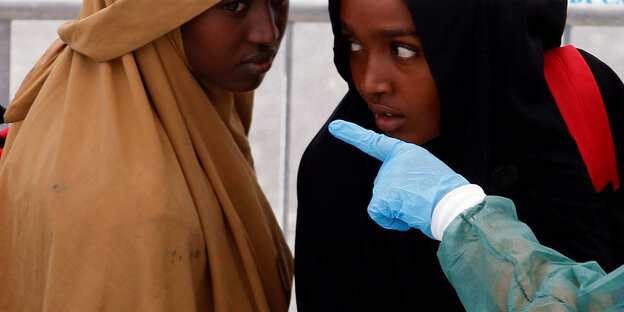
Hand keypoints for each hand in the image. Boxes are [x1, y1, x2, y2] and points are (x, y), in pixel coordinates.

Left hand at [328, 120, 467, 237]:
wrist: (456, 207)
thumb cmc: (447, 197)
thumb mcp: (428, 176)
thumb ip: (407, 178)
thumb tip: (393, 198)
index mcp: (407, 153)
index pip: (375, 143)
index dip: (352, 135)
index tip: (334, 127)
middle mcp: (395, 161)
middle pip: (382, 187)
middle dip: (398, 200)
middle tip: (421, 200)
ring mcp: (389, 176)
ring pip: (382, 202)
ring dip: (399, 211)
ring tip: (420, 206)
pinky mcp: (386, 194)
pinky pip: (378, 214)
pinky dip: (392, 222)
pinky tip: (408, 217)